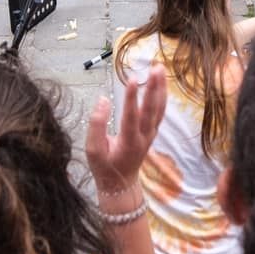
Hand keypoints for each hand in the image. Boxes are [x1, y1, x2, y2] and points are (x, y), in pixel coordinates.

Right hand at [86, 64, 168, 192]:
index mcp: (128, 143)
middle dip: (153, 88)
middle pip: (151, 110)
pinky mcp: (152, 133)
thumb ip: (96, 125)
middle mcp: (143, 138)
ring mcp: (150, 135)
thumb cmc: (104, 167)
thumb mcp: (93, 151)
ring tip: (160, 69)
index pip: (131, 117)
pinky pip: (159, 112)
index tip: (132, 78)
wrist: (120, 185)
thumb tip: (103, 99)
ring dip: (161, 89)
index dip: (131, 98)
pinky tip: (162, 83)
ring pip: (159, 109)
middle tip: (155, 68)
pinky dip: (162, 96)